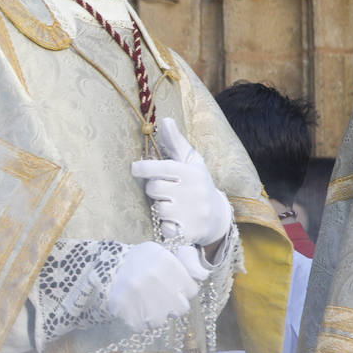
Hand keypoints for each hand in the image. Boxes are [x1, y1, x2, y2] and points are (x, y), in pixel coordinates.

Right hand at [104, 241, 200, 329]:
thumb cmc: (139, 260)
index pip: (191, 290)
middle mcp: (157, 280)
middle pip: (180, 308)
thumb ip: (187, 260)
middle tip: (157, 294)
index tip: (169, 283)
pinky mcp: (129, 314)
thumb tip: (203, 276)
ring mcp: (142, 299)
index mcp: (167, 263)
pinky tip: (132, 307)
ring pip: (162, 320)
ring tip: (143, 301)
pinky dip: (138, 321)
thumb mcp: (164, 251)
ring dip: (154, 314)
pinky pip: (143, 327)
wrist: (104, 269)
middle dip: (171, 303)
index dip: (181, 288)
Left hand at [130, 117, 231, 247]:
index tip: (135, 168)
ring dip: (159, 208)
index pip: (161, 168)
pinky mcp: (188, 233)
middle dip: (154, 189)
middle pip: (154, 188)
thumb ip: (175, 142)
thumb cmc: (198, 184)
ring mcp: (192, 214)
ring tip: (172, 206)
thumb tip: (164, 119)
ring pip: (157, 208)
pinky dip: (165, 225)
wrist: (217, 217)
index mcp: (193, 173)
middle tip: (164, 190)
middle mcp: (194, 193)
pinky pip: (163, 228)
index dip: (144, 168)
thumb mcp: (191, 162)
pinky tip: (175, 221)